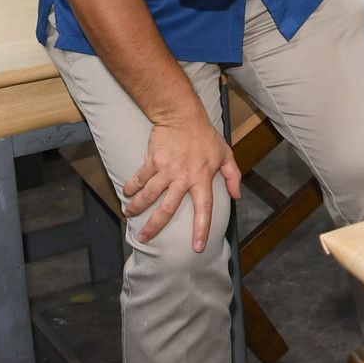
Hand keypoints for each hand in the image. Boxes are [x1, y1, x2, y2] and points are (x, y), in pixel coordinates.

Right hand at [122, 107, 241, 251]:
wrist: (183, 115)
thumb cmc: (206, 136)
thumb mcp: (225, 154)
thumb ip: (233, 176)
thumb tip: (238, 196)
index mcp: (203, 178)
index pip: (205, 209)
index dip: (202, 229)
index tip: (198, 247)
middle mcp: (183, 178)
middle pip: (167, 209)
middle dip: (154, 227)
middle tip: (144, 239)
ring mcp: (166, 170)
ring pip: (149, 195)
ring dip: (137, 207)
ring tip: (129, 216)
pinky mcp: (153, 161)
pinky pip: (140, 178)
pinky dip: (131, 187)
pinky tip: (126, 194)